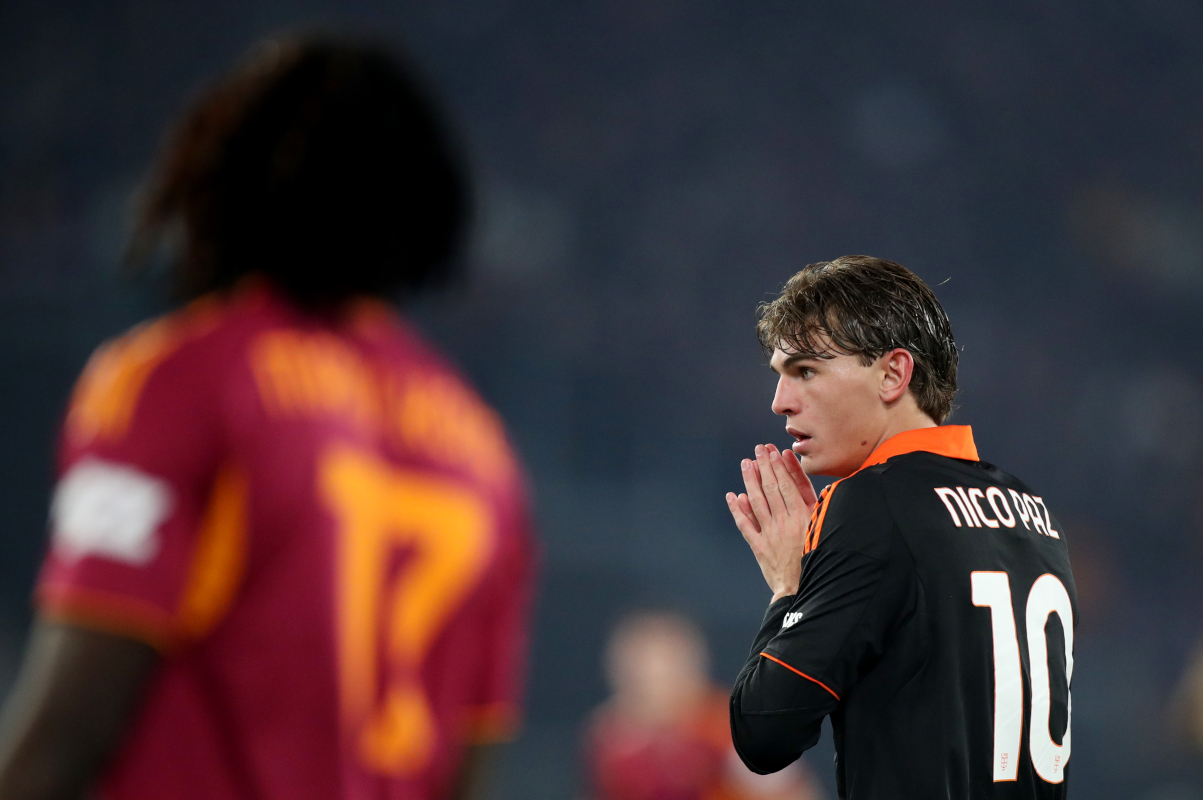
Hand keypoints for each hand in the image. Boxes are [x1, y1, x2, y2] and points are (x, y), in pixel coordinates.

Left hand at [726, 443, 817, 601]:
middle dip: (764, 467)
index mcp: (803, 517)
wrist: (804, 589)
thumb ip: (818, 506)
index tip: (773, 452)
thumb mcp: (824, 529)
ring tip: (746, 464)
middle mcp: (784, 523)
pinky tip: (732, 496)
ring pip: (757, 502)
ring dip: (750, 481)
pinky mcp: (759, 547)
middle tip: (758, 449)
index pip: (788, 486)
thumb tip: (814, 485)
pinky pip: (746, 526)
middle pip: (771, 489)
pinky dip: (738, 510)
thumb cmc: (819, 557)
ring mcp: (770, 534)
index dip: (780, 467)